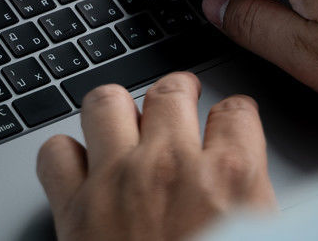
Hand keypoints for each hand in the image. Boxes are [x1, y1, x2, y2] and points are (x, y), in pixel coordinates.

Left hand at [37, 73, 275, 240]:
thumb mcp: (261, 235)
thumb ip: (259, 205)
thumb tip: (256, 192)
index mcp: (232, 178)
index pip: (237, 112)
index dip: (234, 116)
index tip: (230, 122)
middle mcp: (172, 167)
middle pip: (170, 91)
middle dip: (177, 91)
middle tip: (179, 97)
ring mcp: (116, 182)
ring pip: (105, 101)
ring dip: (117, 108)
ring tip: (124, 115)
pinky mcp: (72, 211)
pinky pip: (56, 153)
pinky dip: (66, 154)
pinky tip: (81, 167)